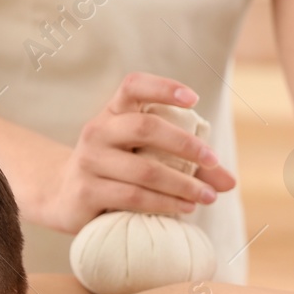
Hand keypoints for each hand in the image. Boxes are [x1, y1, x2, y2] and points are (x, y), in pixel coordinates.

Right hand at [30, 72, 237, 232]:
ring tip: (207, 196)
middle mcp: (98, 131)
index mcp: (113, 113)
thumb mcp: (147, 158)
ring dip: (182, 183)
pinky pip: (134, 196)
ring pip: (144, 169)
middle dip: (186, 144)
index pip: (133, 86)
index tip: (194, 99)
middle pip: (146, 127)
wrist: (64, 197)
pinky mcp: (87, 191)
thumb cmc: (116, 172)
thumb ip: (188, 166)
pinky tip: (185, 208)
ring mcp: (89, 161)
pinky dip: (165, 203)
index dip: (163, 87)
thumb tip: (230, 182)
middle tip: (213, 161)